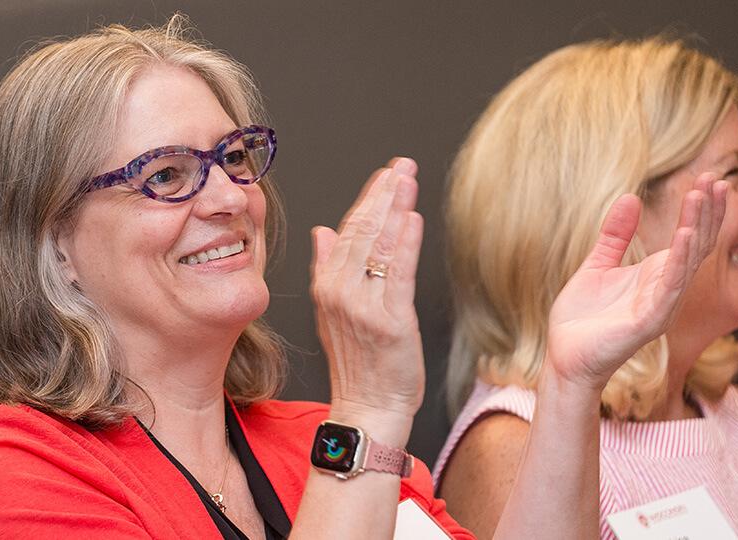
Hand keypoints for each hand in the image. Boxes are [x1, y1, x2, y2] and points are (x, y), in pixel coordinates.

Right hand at [311, 158, 424, 435]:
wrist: (367, 408)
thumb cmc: (358, 366)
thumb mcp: (332, 313)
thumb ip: (328, 268)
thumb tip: (324, 231)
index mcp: (327, 287)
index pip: (346, 232)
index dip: (367, 199)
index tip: (384, 174)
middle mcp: (340, 293)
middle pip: (361, 232)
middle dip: (383, 194)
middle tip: (402, 165)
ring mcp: (363, 307)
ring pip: (378, 247)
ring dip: (395, 208)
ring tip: (408, 180)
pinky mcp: (390, 321)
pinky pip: (397, 273)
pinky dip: (405, 243)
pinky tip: (413, 219)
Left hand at [545, 174, 727, 390]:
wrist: (564, 355)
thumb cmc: (583, 317)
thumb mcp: (597, 266)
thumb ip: (615, 235)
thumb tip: (629, 197)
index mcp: (656, 276)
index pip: (688, 238)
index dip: (698, 210)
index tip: (706, 178)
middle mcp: (665, 289)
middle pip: (695, 244)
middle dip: (706, 211)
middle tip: (714, 179)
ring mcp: (661, 305)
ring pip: (687, 261)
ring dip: (696, 227)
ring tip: (700, 195)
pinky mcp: (649, 320)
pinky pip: (669, 287)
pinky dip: (678, 260)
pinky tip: (685, 235)